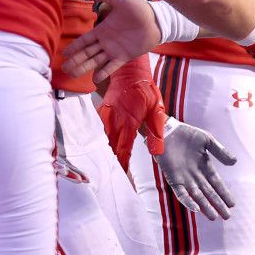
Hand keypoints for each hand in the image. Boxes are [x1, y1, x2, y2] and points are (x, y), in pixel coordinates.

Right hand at [62, 0, 159, 81]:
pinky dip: (104, 72)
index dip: (74, 47)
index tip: (64, 54)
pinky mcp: (124, 56)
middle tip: (64, 68)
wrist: (155, 19)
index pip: (84, 40)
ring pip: (96, 61)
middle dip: (76, 60)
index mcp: (102, 29)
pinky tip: (95, 79)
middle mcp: (106, 42)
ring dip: (85, 67)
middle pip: (87, 53)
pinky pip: (112, 66)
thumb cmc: (138, 8)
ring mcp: (114, 50)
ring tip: (73, 74)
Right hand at [97, 54, 166, 169]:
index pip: (124, 150)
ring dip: (104, 156)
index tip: (125, 180)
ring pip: (102, 142)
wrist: (129, 72)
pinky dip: (99, 144)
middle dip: (112, 166)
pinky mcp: (101, 113)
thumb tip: (157, 152)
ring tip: (105, 172)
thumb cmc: (144, 90)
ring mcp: (105, 117)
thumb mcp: (156, 109)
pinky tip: (100, 153)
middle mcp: (114, 122)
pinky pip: (98, 132)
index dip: (123, 166)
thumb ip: (156, 131)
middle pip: (110, 149)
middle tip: (114, 182)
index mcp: (128, 123)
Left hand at [155, 119, 237, 220]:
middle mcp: (196, 175)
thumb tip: (235, 162)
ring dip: (205, 206)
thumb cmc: (187, 134)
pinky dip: (188, 201)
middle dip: (218, 204)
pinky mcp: (173, 179)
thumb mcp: (207, 140)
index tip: (232, 204)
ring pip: (197, 196)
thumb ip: (220, 151)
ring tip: (214, 216)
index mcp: (205, 166)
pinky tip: (195, 209)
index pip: (216, 183)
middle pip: (209, 193)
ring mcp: (185, 179)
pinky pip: (181, 193)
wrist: (167, 131)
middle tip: (227, 216)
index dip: (224, 193)